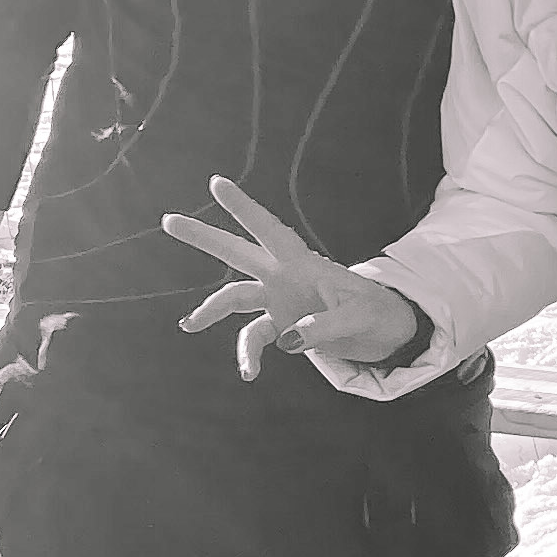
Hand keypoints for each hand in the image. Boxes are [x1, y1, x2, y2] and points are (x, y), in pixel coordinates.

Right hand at [160, 176, 423, 379]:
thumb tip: (288, 340)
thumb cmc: (378, 313)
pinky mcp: (282, 325)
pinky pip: (254, 336)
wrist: (387, 333)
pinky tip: (250, 373)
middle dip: (203, 237)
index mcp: (302, 262)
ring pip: (234, 297)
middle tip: (168, 220)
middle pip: (236, 252)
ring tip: (188, 326)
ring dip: (210, 310)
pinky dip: (249, 354)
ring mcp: (279, 299)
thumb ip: (324, 326)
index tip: (216, 183)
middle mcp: (284, 276)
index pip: (268, 229)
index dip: (243, 208)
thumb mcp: (359, 317)